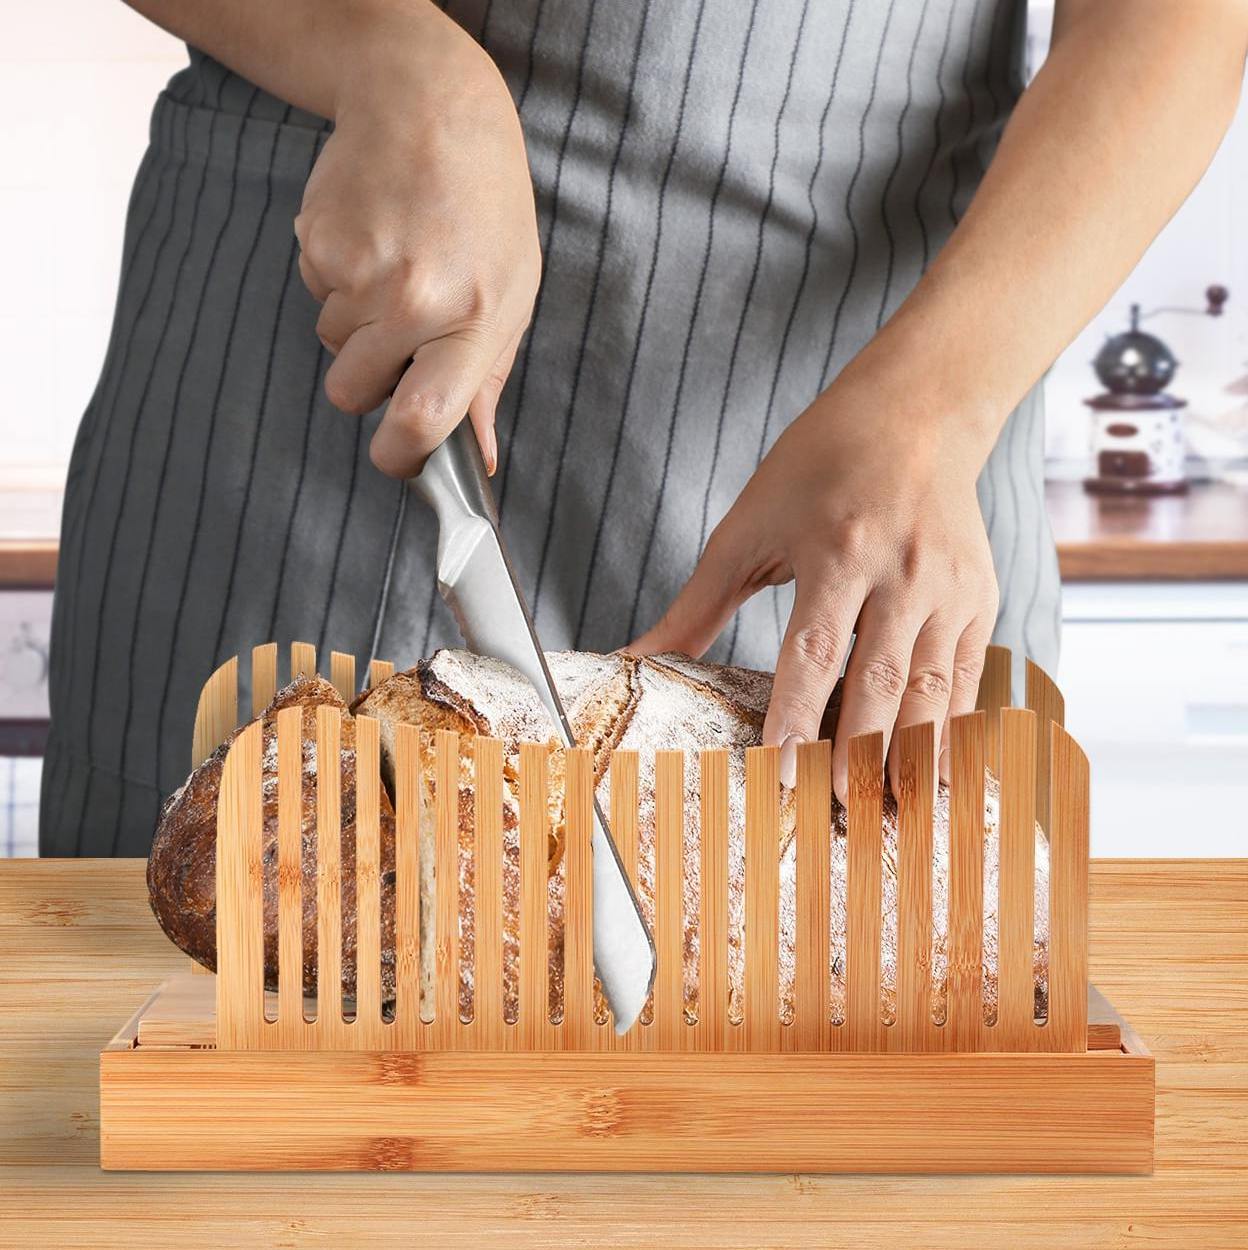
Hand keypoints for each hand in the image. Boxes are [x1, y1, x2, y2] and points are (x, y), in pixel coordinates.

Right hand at [294, 8, 539, 476]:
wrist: (428, 105)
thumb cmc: (485, 210)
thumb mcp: (514, 294)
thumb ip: (489, 380)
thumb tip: (478, 456)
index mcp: (473, 322)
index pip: (423, 421)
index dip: (400, 458)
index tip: (396, 458)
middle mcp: (413, 300)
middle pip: (354, 394)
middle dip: (369, 380)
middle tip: (402, 331)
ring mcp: (360, 271)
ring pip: (332, 346)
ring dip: (355, 324)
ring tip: (395, 266)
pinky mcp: (318, 242)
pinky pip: (314, 294)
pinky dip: (336, 280)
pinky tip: (372, 239)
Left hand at [630, 363, 998, 803]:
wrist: (916, 415)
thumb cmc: (819, 466)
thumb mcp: (748, 526)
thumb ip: (697, 604)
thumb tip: (637, 660)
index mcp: (838, 549)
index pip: (814, 654)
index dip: (795, 721)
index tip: (777, 780)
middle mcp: (903, 571)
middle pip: (879, 685)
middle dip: (856, 759)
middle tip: (834, 818)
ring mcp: (953, 588)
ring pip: (933, 694)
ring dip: (909, 761)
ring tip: (888, 817)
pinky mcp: (983, 599)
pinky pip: (968, 681)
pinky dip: (953, 734)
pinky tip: (935, 779)